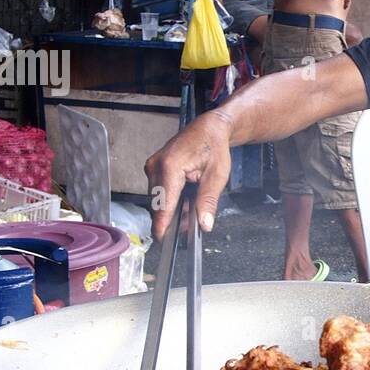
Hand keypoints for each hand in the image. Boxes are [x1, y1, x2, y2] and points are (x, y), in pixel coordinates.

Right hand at [144, 109, 233, 238]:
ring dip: (172, 210)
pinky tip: (185, 202)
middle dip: (172, 219)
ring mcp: (152, 167)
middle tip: (191, 228)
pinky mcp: (154, 169)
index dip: (163, 224)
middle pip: (159, 204)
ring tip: (192, 212)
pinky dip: (171, 200)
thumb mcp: (217, 176)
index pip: (163, 203)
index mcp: (170, 166)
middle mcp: (155, 166)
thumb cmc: (214, 146)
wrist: (209, 128)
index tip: (163, 241)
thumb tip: (204, 225)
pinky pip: (159, 192)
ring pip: (159, 199)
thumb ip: (208, 202)